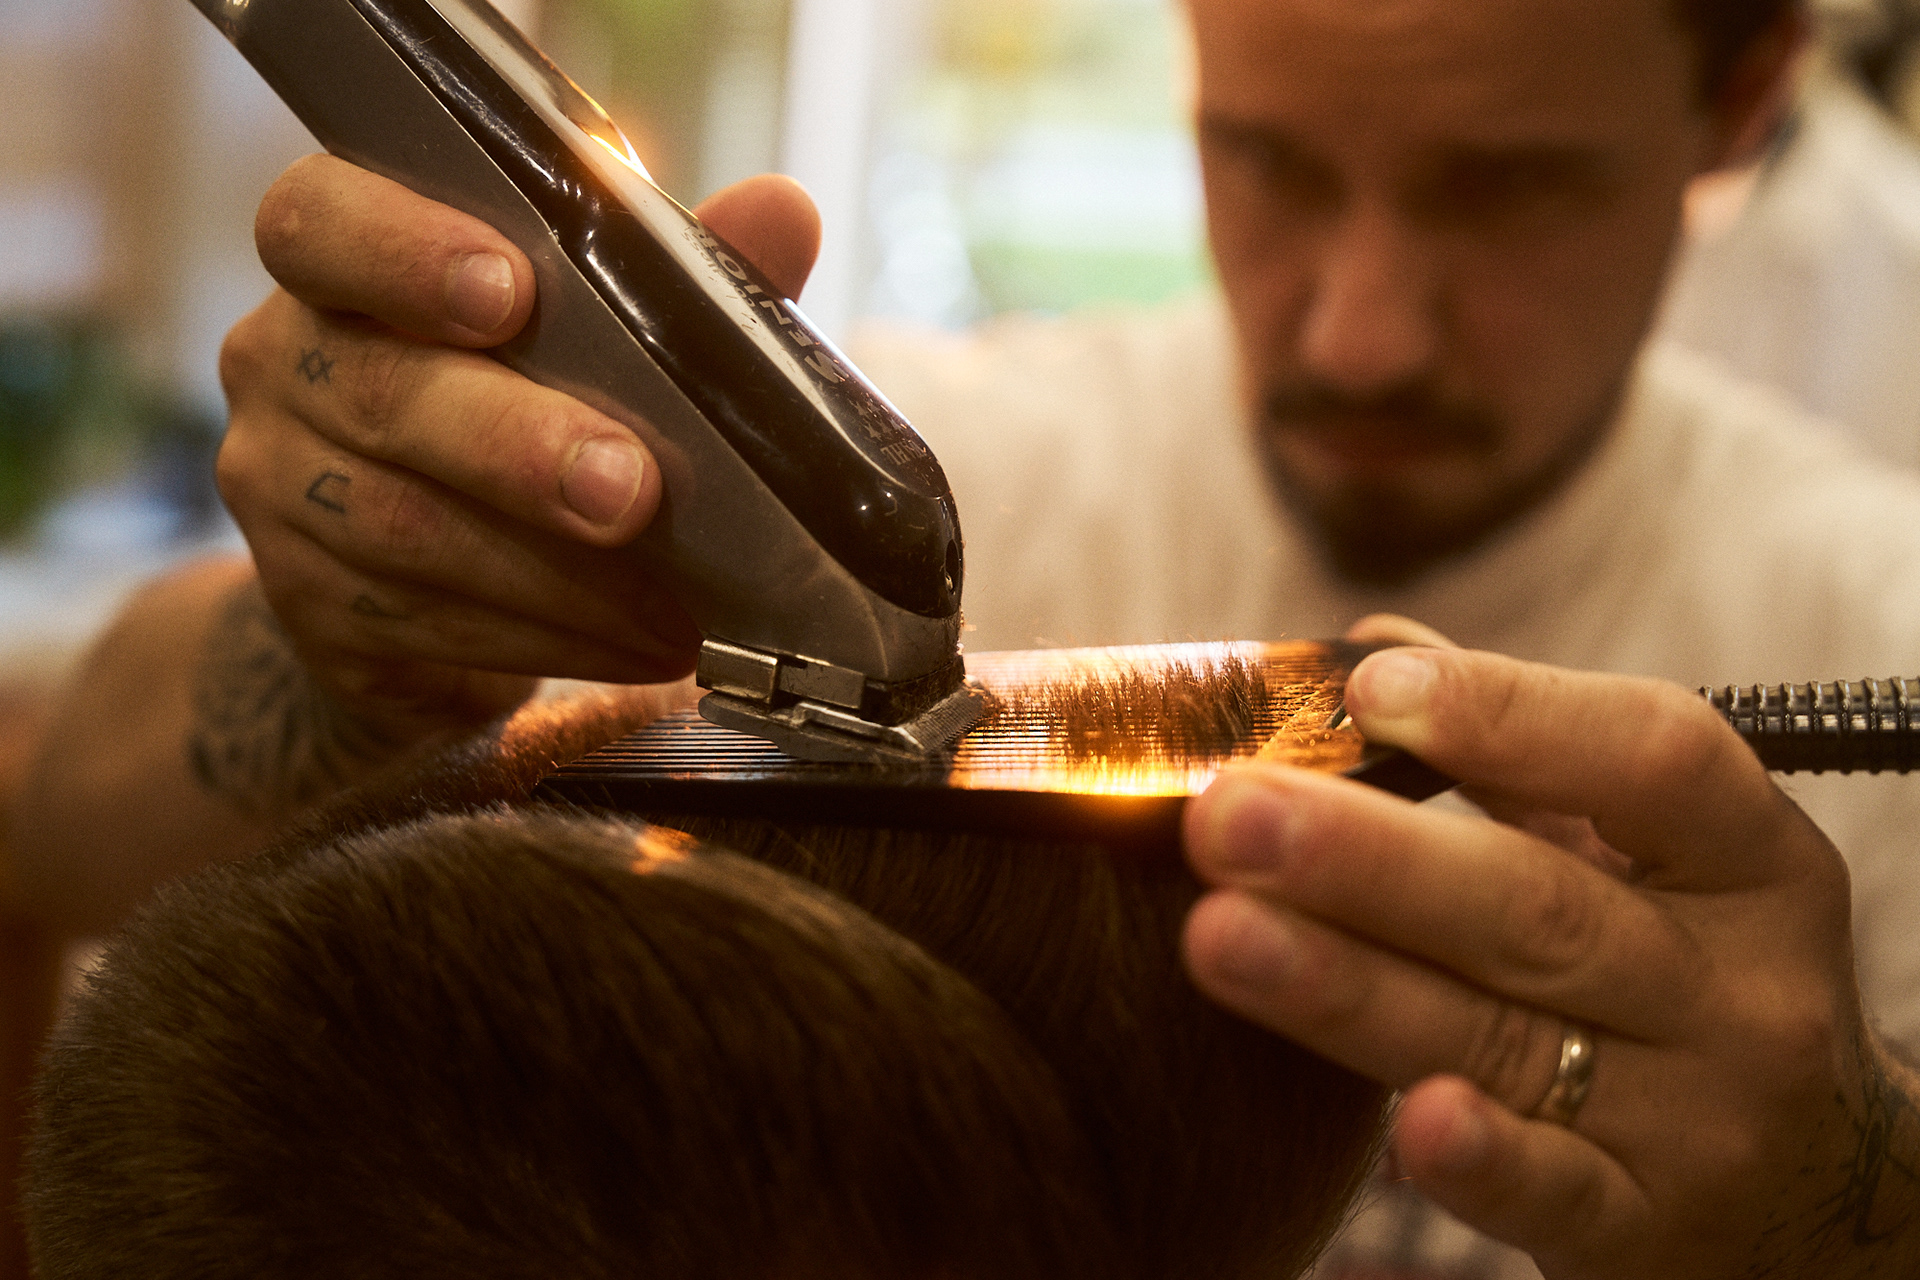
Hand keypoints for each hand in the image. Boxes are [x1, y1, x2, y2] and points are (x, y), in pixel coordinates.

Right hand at [216, 155, 822, 746]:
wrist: (442, 577)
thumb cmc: (531, 404)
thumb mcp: (604, 326)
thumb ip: (678, 269)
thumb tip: (783, 213)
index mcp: (341, 258)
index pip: (322, 221)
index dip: (407, 252)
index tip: (512, 293)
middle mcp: (282, 361)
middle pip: (385, 392)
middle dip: (520, 446)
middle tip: (633, 489)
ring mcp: (276, 487)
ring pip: (404, 528)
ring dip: (558, 572)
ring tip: (673, 598)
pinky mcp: (306, 604)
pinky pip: (420, 625)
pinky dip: (551, 637)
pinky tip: (638, 643)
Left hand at [1183, 645, 1919, 1277]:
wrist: (1812, 1195)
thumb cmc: (1686, 974)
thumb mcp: (1650, 856)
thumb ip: (1522, 748)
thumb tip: (1372, 644)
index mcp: (1747, 857)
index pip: (1651, 758)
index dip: (1511, 714)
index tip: (1368, 688)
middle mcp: (1738, 986)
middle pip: (1541, 907)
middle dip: (1369, 859)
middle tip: (1228, 815)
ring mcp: (1701, 1117)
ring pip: (1506, 1040)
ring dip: (1351, 986)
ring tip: (1219, 934)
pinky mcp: (1650, 1229)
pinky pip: (1557, 1193)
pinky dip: (1486, 1162)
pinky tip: (1409, 1126)